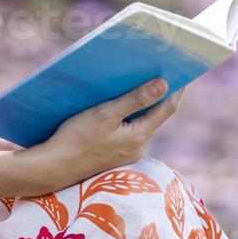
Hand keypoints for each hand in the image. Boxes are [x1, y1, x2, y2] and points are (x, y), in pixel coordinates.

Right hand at [21, 78, 184, 192]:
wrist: (54, 167)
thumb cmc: (77, 138)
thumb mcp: (106, 114)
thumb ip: (136, 100)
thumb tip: (164, 84)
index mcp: (139, 137)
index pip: (167, 109)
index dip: (176, 89)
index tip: (183, 71)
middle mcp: (138, 148)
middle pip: (155, 116)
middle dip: (159, 95)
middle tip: (160, 71)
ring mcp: (126, 153)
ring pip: (142, 123)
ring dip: (142, 105)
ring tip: (139, 83)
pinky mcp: (114, 155)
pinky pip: (129, 130)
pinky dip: (129, 116)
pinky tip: (119, 104)